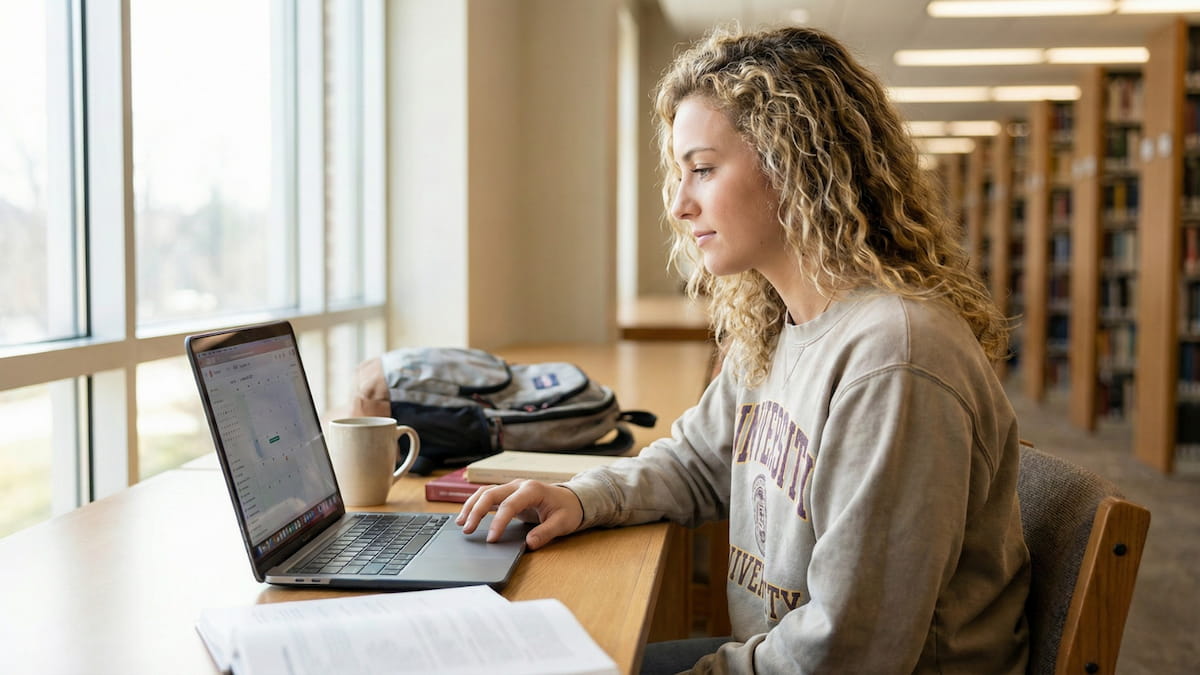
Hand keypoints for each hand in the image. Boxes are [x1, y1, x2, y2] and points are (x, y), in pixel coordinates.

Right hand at [456, 479, 583, 549]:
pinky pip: (488, 496)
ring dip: (471, 506)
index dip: (498, 522)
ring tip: (460, 523)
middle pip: (491, 493)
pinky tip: (467, 517)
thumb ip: (546, 533)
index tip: (491, 539)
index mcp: (532, 490)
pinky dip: (475, 504)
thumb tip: (530, 544)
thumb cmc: (568, 509)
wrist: (572, 498)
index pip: (509, 505)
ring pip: (485, 492)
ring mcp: (512, 488)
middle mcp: (519, 485)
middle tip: (466, 530)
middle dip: (476, 511)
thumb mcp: (563, 523)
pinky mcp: (508, 494)